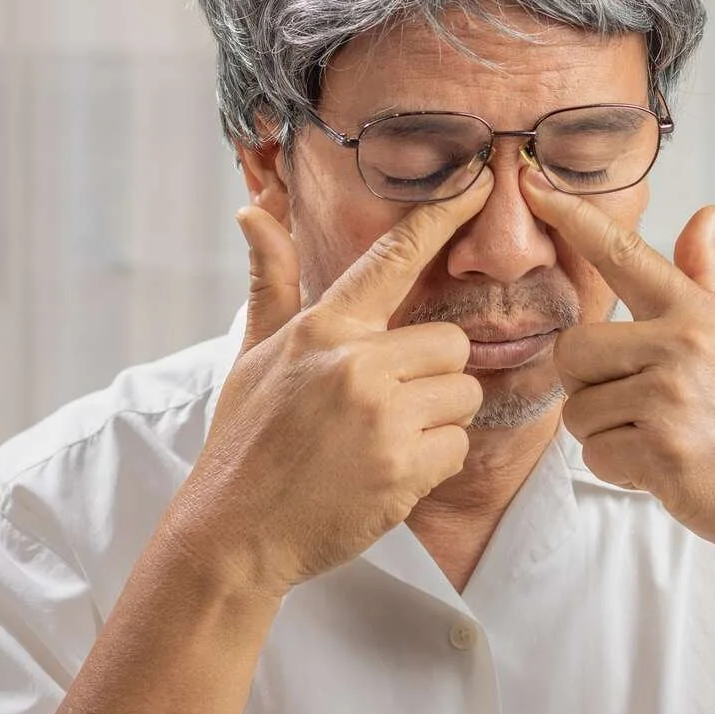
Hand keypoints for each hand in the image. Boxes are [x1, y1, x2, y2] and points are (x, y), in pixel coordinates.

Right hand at [167, 173, 493, 597]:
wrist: (233, 534)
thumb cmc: (245, 440)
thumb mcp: (253, 355)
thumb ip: (271, 283)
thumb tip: (253, 213)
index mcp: (322, 328)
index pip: (394, 258)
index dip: (443, 215)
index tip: (481, 180)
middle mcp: (354, 364)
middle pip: (452, 343)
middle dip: (434, 375)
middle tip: (387, 406)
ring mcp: (381, 417)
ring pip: (463, 394)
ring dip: (437, 420)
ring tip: (382, 441)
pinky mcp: (402, 468)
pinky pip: (458, 446)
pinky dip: (434, 463)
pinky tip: (387, 473)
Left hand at [519, 168, 714, 563]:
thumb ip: (708, 280)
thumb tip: (705, 214)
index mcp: (698, 312)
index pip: (622, 253)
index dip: (571, 216)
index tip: (529, 183)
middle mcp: (683, 344)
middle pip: (573, 350)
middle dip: (589, 386)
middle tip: (637, 406)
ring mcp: (671, 396)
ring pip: (578, 411)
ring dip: (608, 435)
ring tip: (661, 439)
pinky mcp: (662, 450)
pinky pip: (596, 456)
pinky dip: (622, 471)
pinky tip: (665, 468)